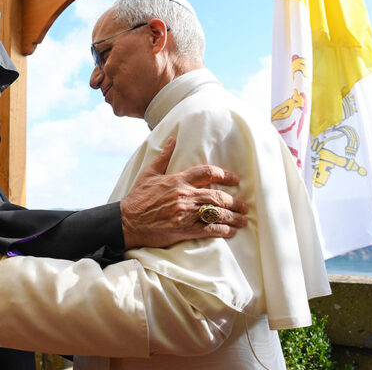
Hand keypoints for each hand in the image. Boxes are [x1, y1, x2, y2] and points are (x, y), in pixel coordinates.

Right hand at [120, 137, 248, 248]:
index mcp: (178, 180)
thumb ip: (163, 157)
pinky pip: (209, 230)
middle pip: (218, 195)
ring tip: (243, 220)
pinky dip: (223, 231)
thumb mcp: (149, 173)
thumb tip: (172, 140)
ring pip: (217, 213)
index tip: (235, 180)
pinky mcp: (184, 230)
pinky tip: (231, 232)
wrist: (127, 221)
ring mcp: (186, 214)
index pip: (207, 172)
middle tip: (244, 206)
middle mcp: (185, 195)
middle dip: (235, 201)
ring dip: (233, 217)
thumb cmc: (138, 198)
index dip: (225, 175)